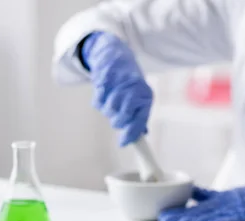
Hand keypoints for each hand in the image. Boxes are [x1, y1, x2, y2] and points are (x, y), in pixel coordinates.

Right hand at [81, 32, 152, 146]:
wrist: (116, 55)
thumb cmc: (129, 82)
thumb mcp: (140, 98)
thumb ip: (139, 117)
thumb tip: (139, 136)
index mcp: (146, 97)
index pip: (140, 120)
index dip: (131, 134)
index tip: (123, 143)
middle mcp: (135, 90)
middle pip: (122, 118)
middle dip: (117, 120)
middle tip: (116, 115)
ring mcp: (120, 84)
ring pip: (109, 110)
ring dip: (107, 110)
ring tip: (111, 101)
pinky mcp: (105, 78)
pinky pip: (98, 100)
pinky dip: (99, 99)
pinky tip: (104, 92)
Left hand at [158, 181, 244, 220]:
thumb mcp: (232, 196)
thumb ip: (212, 196)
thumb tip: (191, 194)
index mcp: (222, 201)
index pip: (197, 206)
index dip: (180, 210)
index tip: (161, 216)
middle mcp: (228, 203)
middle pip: (200, 210)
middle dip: (181, 215)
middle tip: (162, 220)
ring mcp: (240, 207)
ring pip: (214, 214)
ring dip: (196, 219)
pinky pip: (237, 217)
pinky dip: (224, 220)